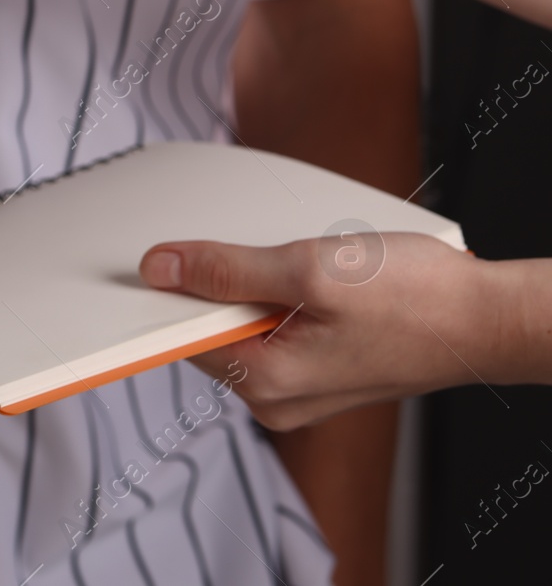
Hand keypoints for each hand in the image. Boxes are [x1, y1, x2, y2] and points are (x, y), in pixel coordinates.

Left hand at [137, 233, 507, 429]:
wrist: (490, 319)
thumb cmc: (419, 299)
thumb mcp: (310, 271)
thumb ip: (228, 269)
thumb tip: (161, 268)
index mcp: (265, 382)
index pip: (179, 335)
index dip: (163, 291)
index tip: (151, 256)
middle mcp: (275, 397)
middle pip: (208, 328)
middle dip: (216, 280)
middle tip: (249, 244)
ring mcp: (297, 387)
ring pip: (242, 322)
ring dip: (252, 282)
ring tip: (296, 259)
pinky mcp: (318, 368)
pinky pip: (273, 326)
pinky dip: (278, 293)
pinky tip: (308, 272)